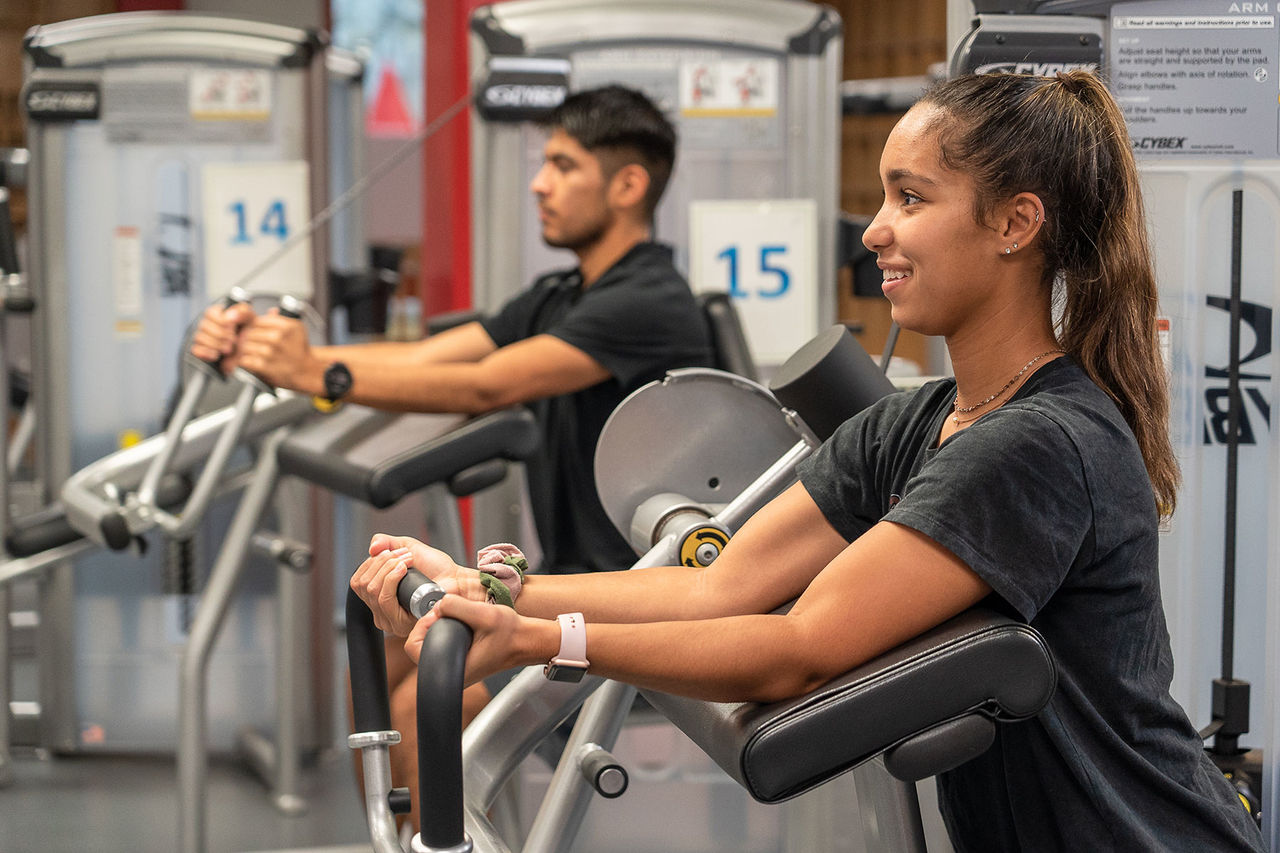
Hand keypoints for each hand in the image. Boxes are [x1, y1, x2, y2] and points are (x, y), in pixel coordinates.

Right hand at [189, 302, 255, 373]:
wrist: (249, 353)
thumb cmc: (249, 333)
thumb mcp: (250, 319)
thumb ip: (243, 311)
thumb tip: (231, 315)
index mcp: (217, 314)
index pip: (210, 313)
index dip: (221, 321)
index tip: (233, 327)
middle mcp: (207, 324)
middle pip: (204, 326)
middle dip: (220, 335)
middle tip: (233, 341)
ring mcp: (202, 337)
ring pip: (199, 337)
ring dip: (215, 344)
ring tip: (228, 350)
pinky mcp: (201, 350)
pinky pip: (195, 349)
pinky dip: (206, 353)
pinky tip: (216, 355)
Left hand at [235, 309, 321, 391]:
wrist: (306, 371)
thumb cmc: (299, 350)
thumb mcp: (297, 329)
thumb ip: (282, 319)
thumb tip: (270, 311)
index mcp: (285, 325)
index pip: (256, 321)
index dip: (254, 327)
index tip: (256, 332)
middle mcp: (277, 337)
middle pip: (249, 333)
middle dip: (248, 339)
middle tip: (253, 344)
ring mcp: (270, 351)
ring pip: (245, 345)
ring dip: (246, 350)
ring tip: (253, 353)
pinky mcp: (264, 365)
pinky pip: (245, 359)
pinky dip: (246, 361)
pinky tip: (253, 361)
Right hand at [349, 535, 485, 636]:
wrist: (456, 580)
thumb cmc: (436, 568)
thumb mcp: (407, 548)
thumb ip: (386, 543)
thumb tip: (372, 548)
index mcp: (379, 596)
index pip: (357, 583)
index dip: (371, 563)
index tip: (391, 553)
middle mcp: (381, 611)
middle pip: (363, 585)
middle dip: (381, 563)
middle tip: (403, 556)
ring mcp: (390, 619)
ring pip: (372, 590)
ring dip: (388, 568)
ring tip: (407, 561)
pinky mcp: (400, 622)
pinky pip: (384, 599)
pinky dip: (392, 577)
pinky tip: (405, 570)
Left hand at [405, 592, 531, 682]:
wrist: (527, 641)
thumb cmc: (512, 634)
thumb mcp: (485, 615)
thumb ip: (458, 606)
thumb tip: (438, 603)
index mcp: (455, 669)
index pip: (414, 649)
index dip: (422, 627)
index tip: (439, 615)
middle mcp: (453, 674)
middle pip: (421, 645)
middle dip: (432, 624)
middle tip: (449, 614)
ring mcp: (457, 668)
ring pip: (432, 643)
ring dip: (441, 626)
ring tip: (459, 619)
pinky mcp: (461, 661)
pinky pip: (443, 644)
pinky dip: (448, 630)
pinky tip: (462, 623)